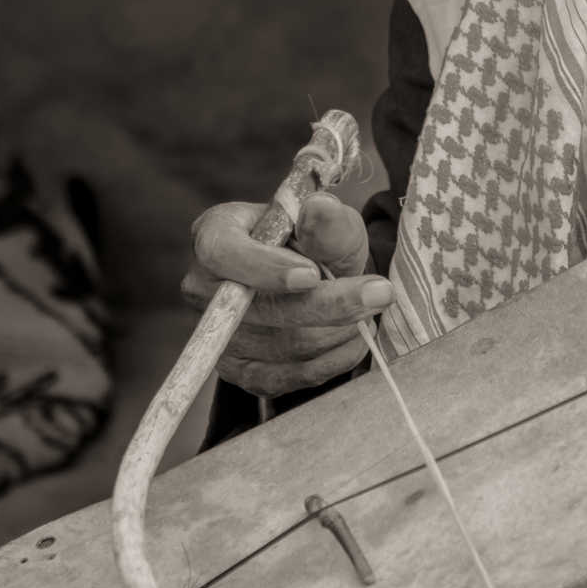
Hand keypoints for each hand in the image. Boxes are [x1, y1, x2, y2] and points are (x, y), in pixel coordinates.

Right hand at [183, 193, 392, 396]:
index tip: (312, 275)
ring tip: (370, 310)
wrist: (313, 282)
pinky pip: (288, 378)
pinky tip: (355, 339)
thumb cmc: (316, 246)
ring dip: (339, 331)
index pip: (223, 253)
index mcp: (215, 235)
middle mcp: (205, 288)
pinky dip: (333, 360)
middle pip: (261, 309)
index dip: (264, 268)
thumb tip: (322, 209)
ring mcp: (220, 334)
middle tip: (381, 293)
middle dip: (329, 304)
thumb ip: (328, 223)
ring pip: (284, 346)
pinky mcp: (240, 372)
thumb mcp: (330, 226)